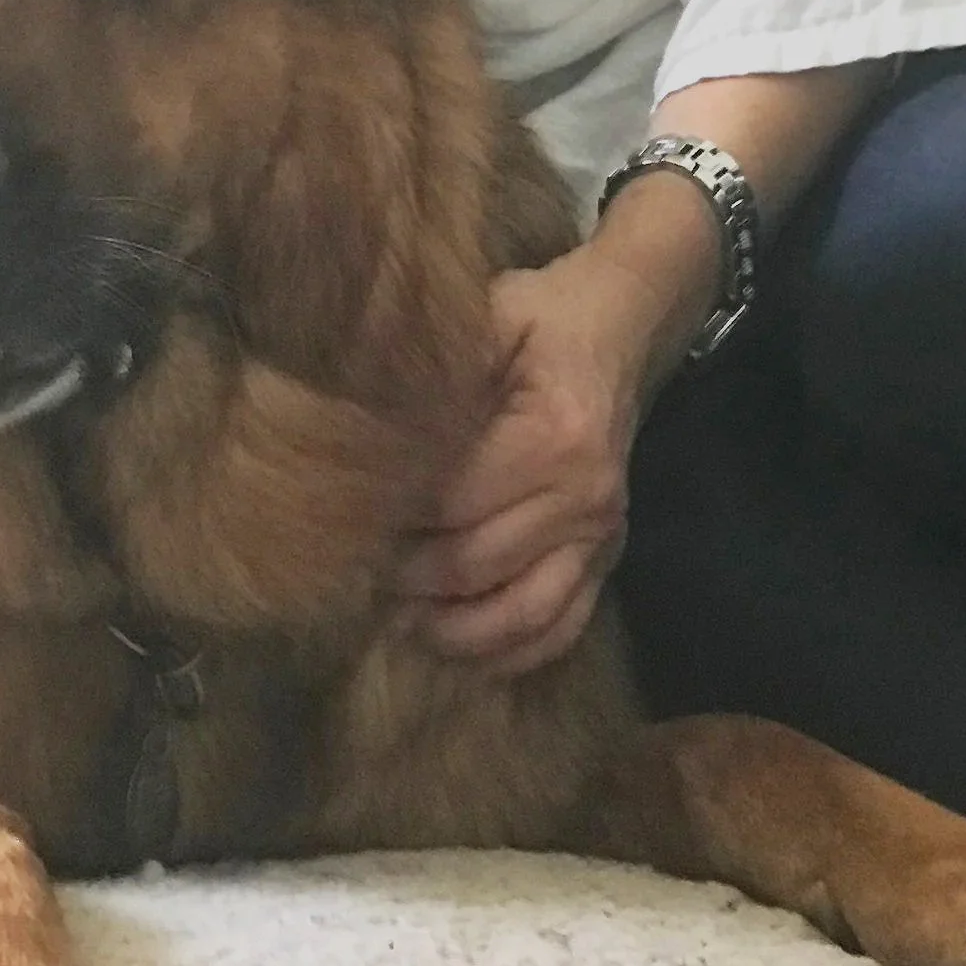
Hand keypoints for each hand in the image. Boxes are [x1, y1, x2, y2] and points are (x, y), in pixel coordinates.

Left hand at [393, 203, 718, 676]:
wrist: (621, 328)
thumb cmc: (544, 318)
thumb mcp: (493, 314)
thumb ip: (441, 365)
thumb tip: (371, 415)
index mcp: (554, 434)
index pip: (453, 501)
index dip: (394, 519)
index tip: (344, 522)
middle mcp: (585, 495)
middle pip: (476, 563)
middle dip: (408, 576)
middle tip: (354, 570)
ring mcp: (603, 534)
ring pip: (519, 613)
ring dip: (452, 628)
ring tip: (397, 619)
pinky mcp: (608, 557)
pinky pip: (559, 627)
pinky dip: (508, 651)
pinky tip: (457, 647)